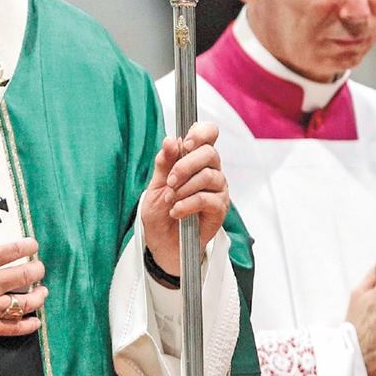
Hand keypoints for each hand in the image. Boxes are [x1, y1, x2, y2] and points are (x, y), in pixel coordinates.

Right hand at [0, 218, 47, 339]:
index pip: (14, 250)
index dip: (28, 246)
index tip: (33, 245)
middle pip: (25, 275)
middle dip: (37, 270)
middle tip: (39, 268)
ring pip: (24, 303)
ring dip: (38, 296)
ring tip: (42, 292)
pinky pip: (12, 328)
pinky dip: (27, 325)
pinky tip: (35, 321)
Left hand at [139, 121, 229, 275]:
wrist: (162, 242)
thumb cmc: (160, 211)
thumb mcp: (155, 184)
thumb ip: (164, 162)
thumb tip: (171, 140)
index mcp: (195, 158)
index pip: (209, 133)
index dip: (201, 133)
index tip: (186, 143)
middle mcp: (210, 170)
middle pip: (210, 153)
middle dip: (185, 165)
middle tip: (170, 181)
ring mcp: (217, 189)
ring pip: (208, 175)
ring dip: (184, 187)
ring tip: (171, 199)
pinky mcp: (219, 208)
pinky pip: (207, 199)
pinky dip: (188, 204)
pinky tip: (177, 211)